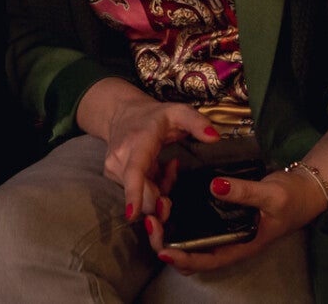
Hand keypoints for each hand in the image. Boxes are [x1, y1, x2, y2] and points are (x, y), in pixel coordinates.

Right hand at [80, 82, 218, 224]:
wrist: (121, 113)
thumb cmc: (153, 115)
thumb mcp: (178, 112)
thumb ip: (197, 122)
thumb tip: (214, 137)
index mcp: (137, 143)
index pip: (134, 172)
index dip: (134, 195)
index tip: (131, 215)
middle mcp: (120, 159)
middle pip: (144, 196)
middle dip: (164, 199)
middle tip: (172, 170)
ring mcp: (114, 170)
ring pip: (144, 198)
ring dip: (160, 189)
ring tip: (165, 166)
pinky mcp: (114, 179)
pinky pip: (139, 195)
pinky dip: (153, 188)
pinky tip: (156, 169)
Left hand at [147, 166, 326, 274]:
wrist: (303, 189)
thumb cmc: (291, 198)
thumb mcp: (270, 194)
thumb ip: (244, 192)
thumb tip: (214, 186)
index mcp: (239, 245)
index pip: (205, 261)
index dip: (182, 259)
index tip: (162, 250)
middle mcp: (227, 240)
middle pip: (189, 251)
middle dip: (167, 240)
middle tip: (151, 219)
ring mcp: (222, 228)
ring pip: (188, 234)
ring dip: (169, 225)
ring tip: (156, 203)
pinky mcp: (218, 213)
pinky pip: (193, 217)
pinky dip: (178, 208)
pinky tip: (170, 189)